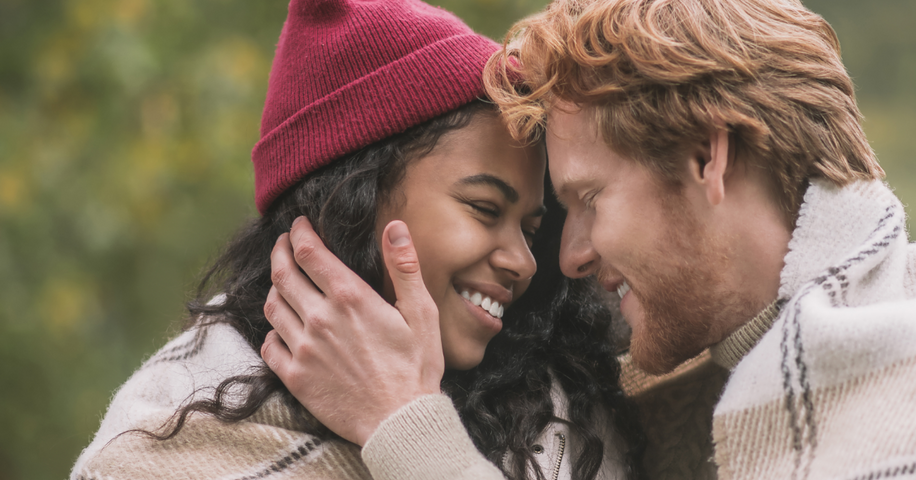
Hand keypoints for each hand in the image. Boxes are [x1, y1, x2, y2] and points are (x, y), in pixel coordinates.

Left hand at [260, 216, 442, 445]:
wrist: (399, 422)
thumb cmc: (416, 367)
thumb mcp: (421, 313)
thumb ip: (405, 267)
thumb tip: (395, 227)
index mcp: (350, 298)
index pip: (308, 252)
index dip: (298, 233)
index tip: (298, 225)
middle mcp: (320, 319)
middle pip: (282, 273)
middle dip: (279, 251)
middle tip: (282, 244)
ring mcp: (304, 349)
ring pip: (272, 307)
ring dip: (275, 288)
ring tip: (283, 283)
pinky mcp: (295, 376)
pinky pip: (269, 345)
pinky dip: (272, 331)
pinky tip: (284, 329)